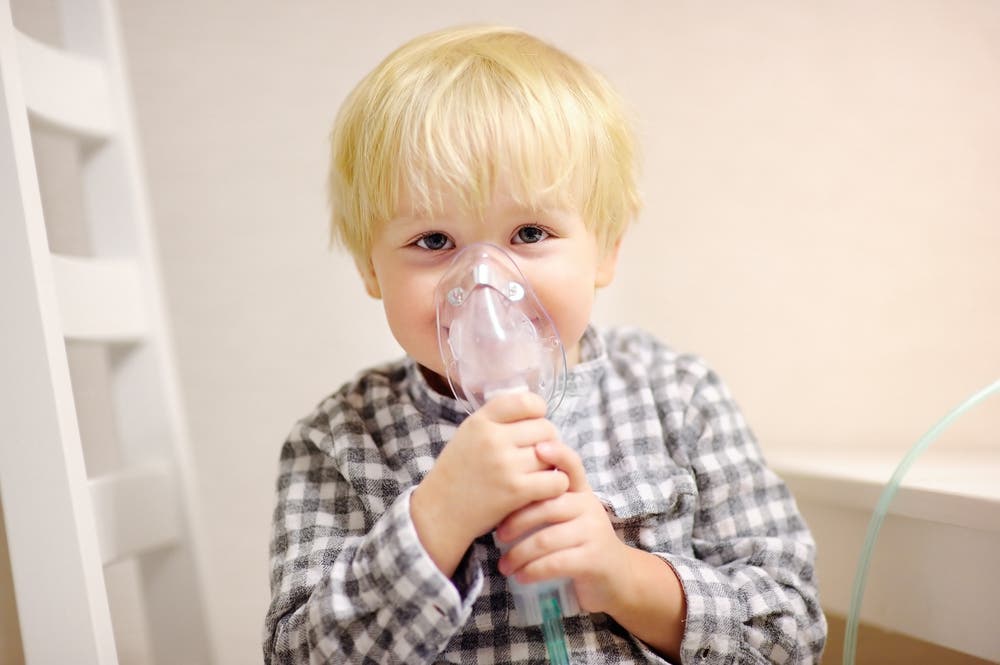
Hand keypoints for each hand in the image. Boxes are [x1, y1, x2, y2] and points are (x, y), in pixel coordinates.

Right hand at [411, 391, 569, 574]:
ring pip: (553, 455)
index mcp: (480, 421)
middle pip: (546, 429)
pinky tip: (543, 490)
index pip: (527, 401)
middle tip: (536, 455)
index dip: (538, 412)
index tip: (534, 424)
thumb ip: (498, 420)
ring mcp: (505, 464)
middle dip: (548, 441)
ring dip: (551, 465)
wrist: (440, 513)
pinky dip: (556, 486)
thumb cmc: (459, 473)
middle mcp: (492, 439)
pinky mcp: (515, 491)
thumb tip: (538, 411)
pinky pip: (556, 481)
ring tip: (537, 473)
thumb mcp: (469, 435)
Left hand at [494, 441, 631, 614]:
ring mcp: (593, 532)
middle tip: (498, 536)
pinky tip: (521, 576)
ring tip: (504, 565)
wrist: (617, 577)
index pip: (572, 465)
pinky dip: (533, 570)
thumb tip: (503, 489)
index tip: (537, 447)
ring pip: (547, 539)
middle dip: (517, 522)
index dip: (557, 454)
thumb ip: (546, 499)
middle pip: (547, 506)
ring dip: (519, 554)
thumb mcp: (569, 515)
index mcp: (581, 491)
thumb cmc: (581, 541)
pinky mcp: (593, 559)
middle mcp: (589, 507)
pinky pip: (556, 563)